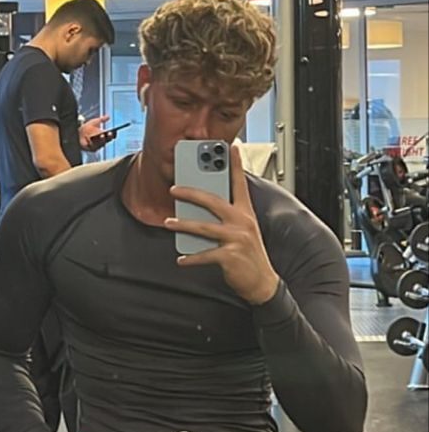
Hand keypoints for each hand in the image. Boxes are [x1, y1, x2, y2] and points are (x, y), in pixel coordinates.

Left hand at [79, 115, 111, 151]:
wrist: (78, 131)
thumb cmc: (88, 127)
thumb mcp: (95, 122)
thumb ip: (102, 119)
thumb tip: (108, 116)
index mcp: (104, 136)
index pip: (109, 137)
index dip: (111, 135)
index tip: (111, 132)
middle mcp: (101, 142)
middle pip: (105, 142)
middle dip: (106, 138)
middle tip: (107, 134)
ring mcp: (96, 146)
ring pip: (99, 145)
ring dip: (100, 141)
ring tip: (101, 136)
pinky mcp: (90, 149)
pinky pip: (91, 146)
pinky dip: (90, 142)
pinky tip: (89, 138)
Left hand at [165, 144, 279, 305]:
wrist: (263, 283)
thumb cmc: (250, 256)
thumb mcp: (243, 232)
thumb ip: (227, 219)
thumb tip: (201, 213)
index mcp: (246, 213)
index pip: (240, 184)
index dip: (236, 165)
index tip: (231, 148)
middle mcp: (242, 223)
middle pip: (213, 201)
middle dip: (191, 193)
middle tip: (174, 190)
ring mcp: (236, 239)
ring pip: (203, 227)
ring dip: (183, 225)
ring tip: (168, 223)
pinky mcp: (230, 256)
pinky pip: (204, 254)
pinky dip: (191, 258)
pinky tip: (181, 259)